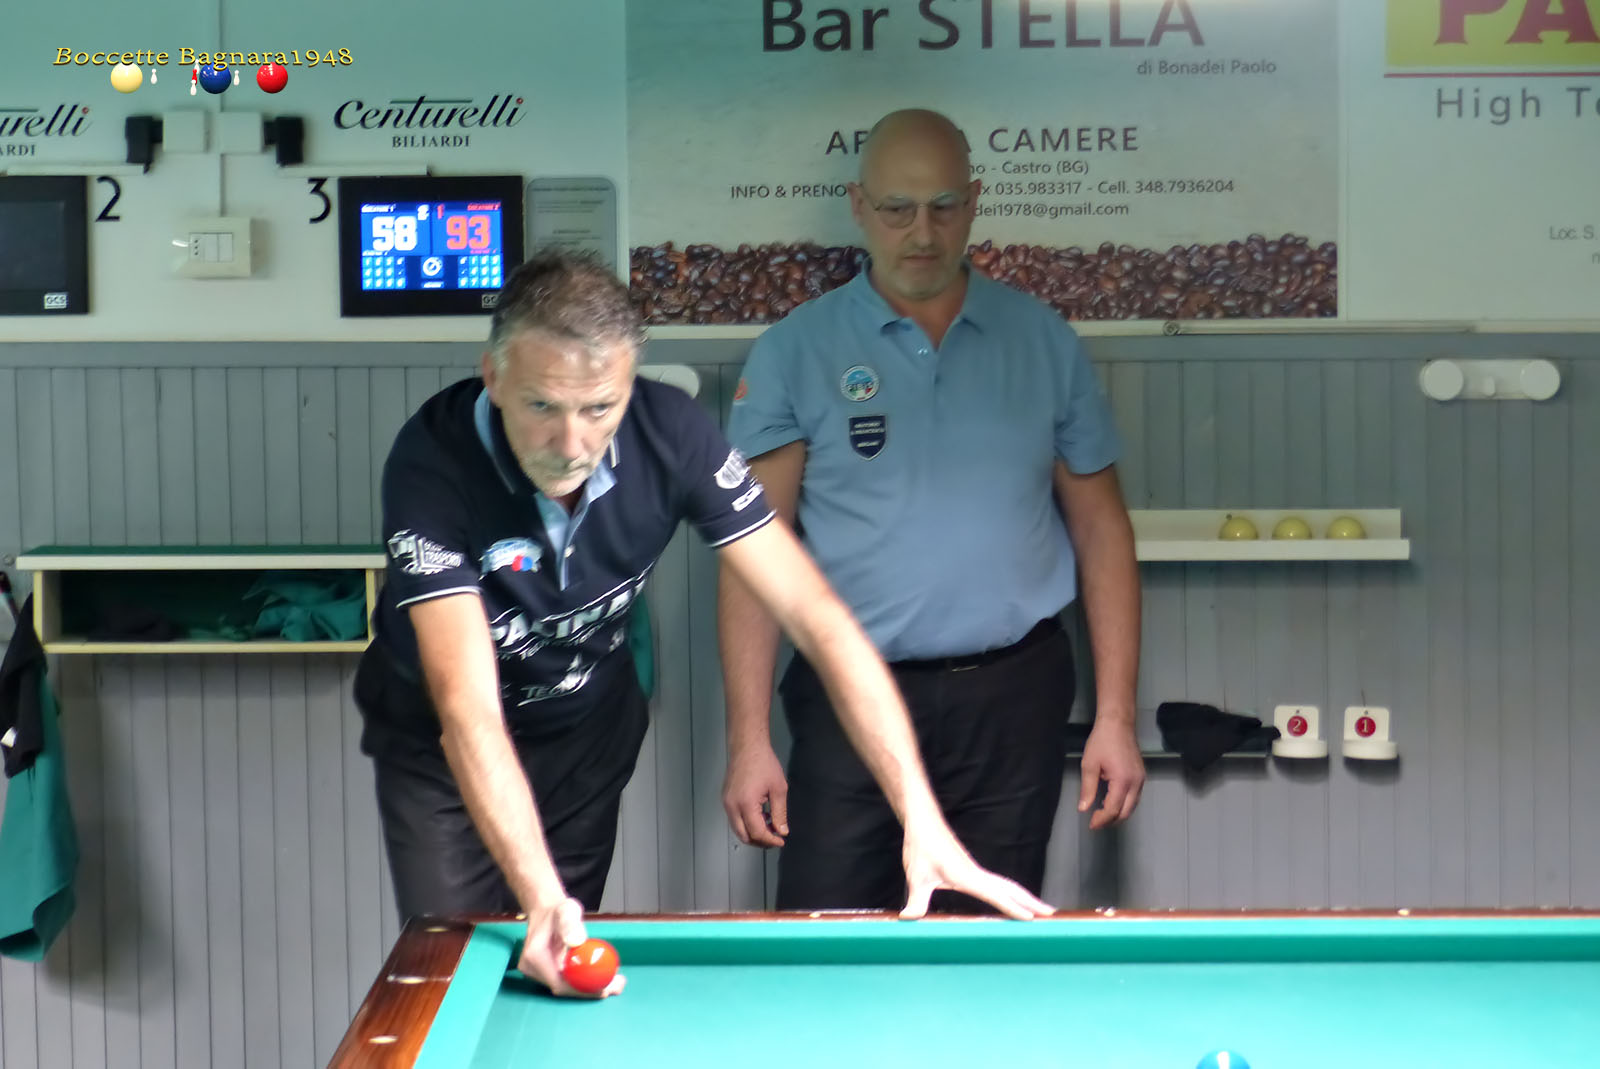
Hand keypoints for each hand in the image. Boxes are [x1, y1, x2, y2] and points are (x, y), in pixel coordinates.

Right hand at [517, 896, 625, 998]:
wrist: (546, 911)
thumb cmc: (557, 911)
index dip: (582, 989)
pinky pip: (568, 981)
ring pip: (567, 987)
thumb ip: (570, 924)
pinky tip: (605, 977)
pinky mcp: (546, 973)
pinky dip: (585, 980)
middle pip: (564, 988)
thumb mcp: (566, 911)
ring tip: (617, 982)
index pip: (559, 983)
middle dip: (591, 991)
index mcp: (535, 957)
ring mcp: (538, 973)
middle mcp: (532, 969)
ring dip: (590, 987)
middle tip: (617, 986)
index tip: (605, 987)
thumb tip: (576, 941)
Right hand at [722, 742, 788, 846]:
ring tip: (770, 826)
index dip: (770, 840)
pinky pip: (735, 819)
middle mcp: (732, 806)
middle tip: (775, 838)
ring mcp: (726, 802)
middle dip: (760, 841)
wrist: (747, 746)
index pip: (757, 832)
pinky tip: (760, 816)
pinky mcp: (726, 798)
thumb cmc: (764, 763)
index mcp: (745, 804)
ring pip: (738, 829)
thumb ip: (780, 813)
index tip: (781, 840)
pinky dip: (747, 823)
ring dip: (753, 832)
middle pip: (744, 836)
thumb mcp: (778, 789)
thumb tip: (782, 831)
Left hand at [898, 821, 1055, 919]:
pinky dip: (1011, 893)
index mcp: (967, 876)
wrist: (923, 821)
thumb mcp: (916, 876)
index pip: (995, 894)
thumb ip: (916, 900)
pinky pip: (998, 884)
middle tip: (1052, 916)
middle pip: (1011, 889)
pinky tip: (1013, 900)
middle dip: (1032, 902)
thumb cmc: (921, 845)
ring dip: (1025, 897)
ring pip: (1007, 886)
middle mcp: (976, 873)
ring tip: (1042, 911)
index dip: (1013, 907)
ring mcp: (976, 871)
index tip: (1032, 918)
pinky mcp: (972, 870)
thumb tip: (908, 918)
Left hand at [1078, 720, 1144, 829]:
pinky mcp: (1142, 775)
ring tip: (1101, 814)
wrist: (1118, 723)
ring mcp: (1141, 779)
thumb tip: (1083, 809)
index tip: (1091, 824)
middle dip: (1111, 820)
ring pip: (1132, 806)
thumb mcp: (1089, 764)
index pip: (1113, 809)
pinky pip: (1135, 797)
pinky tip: (1112, 801)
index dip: (1102, 820)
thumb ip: (1087, 788)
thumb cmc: (1102, 741)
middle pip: (1126, 812)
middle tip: (1095, 822)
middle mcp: (1136, 783)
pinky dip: (1124, 804)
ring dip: (1118, 813)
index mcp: (1123, 781)